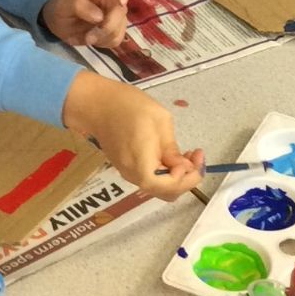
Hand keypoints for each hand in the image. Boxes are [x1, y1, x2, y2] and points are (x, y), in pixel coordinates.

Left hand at [42, 0, 130, 48]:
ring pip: (121, 26)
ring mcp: (114, 14)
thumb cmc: (62, 6)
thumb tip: (99, 17)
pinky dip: (104, 42)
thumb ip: (79, 6)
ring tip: (87, 37)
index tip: (121, 2)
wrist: (58, 22)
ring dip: (104, 36)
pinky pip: (116, 38)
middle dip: (109, 25)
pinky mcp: (113, 29)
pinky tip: (92, 39)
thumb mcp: (64, 3)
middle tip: (91, 36)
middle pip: (121, 9)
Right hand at [62, 73, 202, 199]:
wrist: (98, 103)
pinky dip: (164, 172)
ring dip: (176, 176)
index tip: (194, 159)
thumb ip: (172, 149)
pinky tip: (171, 155)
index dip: (186, 179)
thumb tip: (183, 168)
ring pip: (158, 187)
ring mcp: (128, 173)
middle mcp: (133, 176)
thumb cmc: (130, 106)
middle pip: (165, 192)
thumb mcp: (160, 121)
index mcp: (142, 165)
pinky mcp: (126, 167)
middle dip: (185, 179)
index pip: (168, 187)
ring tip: (187, 154)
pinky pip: (149, 178)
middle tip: (196, 157)